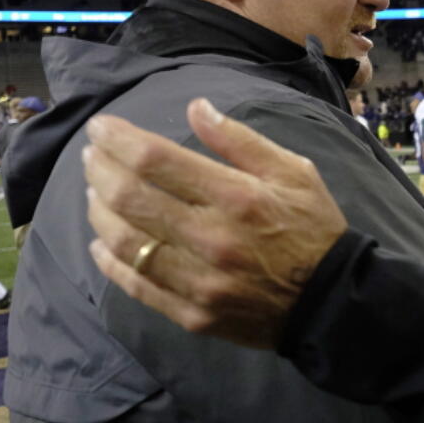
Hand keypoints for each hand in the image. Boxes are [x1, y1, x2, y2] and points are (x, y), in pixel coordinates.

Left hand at [82, 98, 346, 348]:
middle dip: (99, 169)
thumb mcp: (294, 171)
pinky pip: (136, 285)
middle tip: (91, 156)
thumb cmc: (314, 228)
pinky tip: (101, 241)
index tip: (101, 127)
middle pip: (130, 197)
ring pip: (125, 242)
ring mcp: (199, 281)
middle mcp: (212, 238)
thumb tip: (196, 108)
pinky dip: (109, 261)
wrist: (332, 302)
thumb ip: (241, 140)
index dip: (118, 139)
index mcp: (237, 197)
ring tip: (94, 192)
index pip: (156, 160)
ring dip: (98, 211)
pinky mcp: (193, 314)